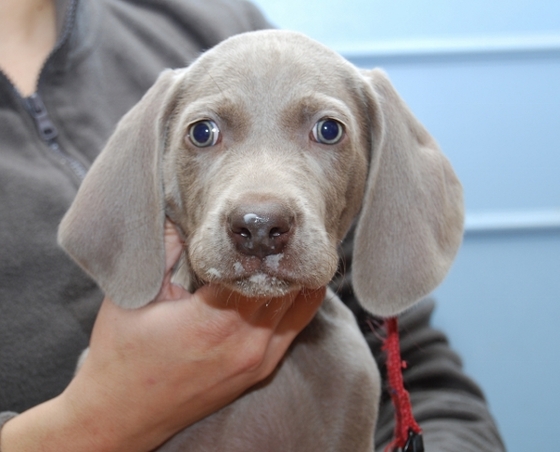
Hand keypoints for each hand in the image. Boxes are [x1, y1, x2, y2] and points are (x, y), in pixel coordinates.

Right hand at [1, 220, 324, 451]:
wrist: (122, 415)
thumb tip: (183, 209)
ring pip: (298, 306)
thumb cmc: (122, 353)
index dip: (256, 243)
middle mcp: (245, 344)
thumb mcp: (136, 294)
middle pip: (285, 284)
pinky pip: (293, 329)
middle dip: (279, 257)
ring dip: (292, 278)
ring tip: (282, 253)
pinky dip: (294, 303)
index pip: (256, 268)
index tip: (251, 224)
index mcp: (213, 322)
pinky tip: (285, 283)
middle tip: (273, 231)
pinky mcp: (260, 373)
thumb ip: (163, 248)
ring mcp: (257, 362)